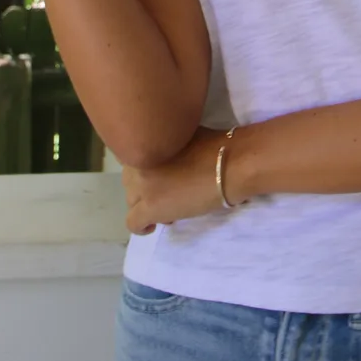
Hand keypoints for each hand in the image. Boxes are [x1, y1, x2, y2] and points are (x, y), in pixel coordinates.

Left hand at [122, 128, 236, 234]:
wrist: (230, 165)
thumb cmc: (216, 145)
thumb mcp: (184, 134)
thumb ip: (167, 143)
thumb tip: (167, 153)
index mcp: (147, 140)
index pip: (132, 157)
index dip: (145, 167)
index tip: (160, 172)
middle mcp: (138, 161)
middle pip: (130, 180)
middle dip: (145, 186)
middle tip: (166, 189)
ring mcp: (142, 185)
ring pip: (131, 200)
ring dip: (145, 203)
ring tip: (167, 206)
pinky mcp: (150, 208)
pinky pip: (133, 223)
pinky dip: (142, 226)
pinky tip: (154, 225)